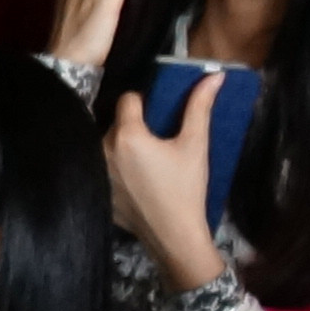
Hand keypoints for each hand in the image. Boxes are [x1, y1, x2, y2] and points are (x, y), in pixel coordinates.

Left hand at [99, 66, 229, 287]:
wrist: (173, 234)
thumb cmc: (186, 189)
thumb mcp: (195, 145)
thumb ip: (199, 106)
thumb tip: (213, 75)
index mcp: (126, 135)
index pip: (127, 99)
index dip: (145, 102)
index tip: (159, 114)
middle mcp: (103, 149)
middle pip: (116, 121)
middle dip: (135, 125)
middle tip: (157, 139)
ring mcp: (96, 171)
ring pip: (107, 143)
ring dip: (123, 144)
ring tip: (147, 158)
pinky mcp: (95, 188)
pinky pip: (103, 165)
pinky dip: (116, 165)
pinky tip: (136, 177)